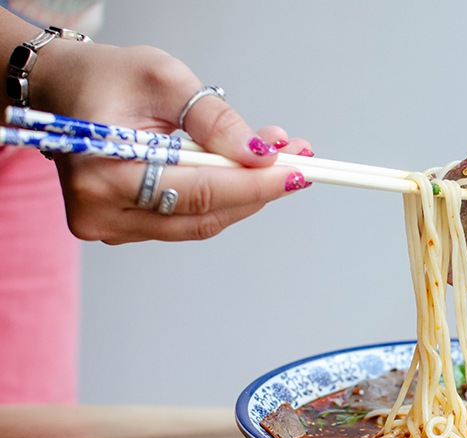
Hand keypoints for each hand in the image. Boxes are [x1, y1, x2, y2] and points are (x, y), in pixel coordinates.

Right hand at [30, 41, 311, 243]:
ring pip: (202, 222)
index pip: (197, 192)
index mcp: (101, 174)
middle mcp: (102, 213)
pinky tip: (245, 170)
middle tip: (298, 160)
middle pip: (204, 215)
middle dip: (258, 189)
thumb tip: (260, 155)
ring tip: (278, 158)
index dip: (253, 185)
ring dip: (246, 193)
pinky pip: (189, 219)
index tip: (295, 171)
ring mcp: (113, 227)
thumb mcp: (164, 78)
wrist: (66, 92)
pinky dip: (223, 196)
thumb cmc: (107, 79)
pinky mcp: (128, 228)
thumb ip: (213, 119)